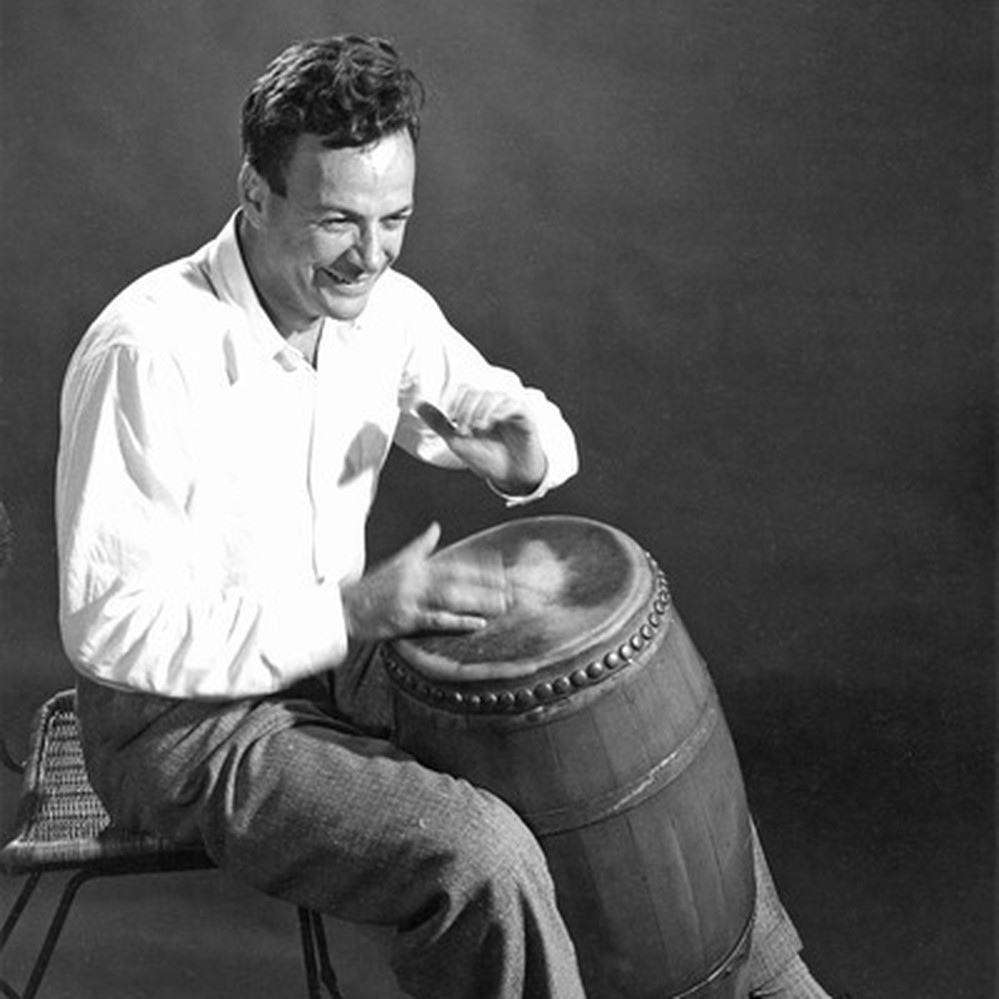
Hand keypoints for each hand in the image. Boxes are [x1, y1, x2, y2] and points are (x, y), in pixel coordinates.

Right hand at [341, 522, 508, 640]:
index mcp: (417, 565)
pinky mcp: (406, 618)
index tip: (503, 566)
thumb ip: (420, 546)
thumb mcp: (396, 561)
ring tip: (502, 605)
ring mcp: (411, 598)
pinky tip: (476, 623)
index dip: (480, 565)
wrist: (345, 608)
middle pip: (458, 579)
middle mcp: (416, 579)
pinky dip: (457, 621)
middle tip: (512, 587)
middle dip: (487, 583)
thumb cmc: (372, 588)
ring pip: (452, 597)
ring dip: (478, 601)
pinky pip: (436, 619)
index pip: (455, 562)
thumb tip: (436, 527)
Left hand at [420, 389, 547, 495]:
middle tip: (465, 430)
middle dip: (466, 410)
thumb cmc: (487, 458)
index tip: (455, 425)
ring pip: (493, 395)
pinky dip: (500, 410)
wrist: (511, 476)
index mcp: (478, 407)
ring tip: (479, 428)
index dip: (456, 405)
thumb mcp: (458, 441)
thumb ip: (440, 423)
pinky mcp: (525, 415)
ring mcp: (509, 408)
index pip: (464, 391)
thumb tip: (419, 405)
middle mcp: (494, 404)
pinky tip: (493, 423)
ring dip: (481, 410)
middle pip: (476, 392)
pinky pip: (512, 403)